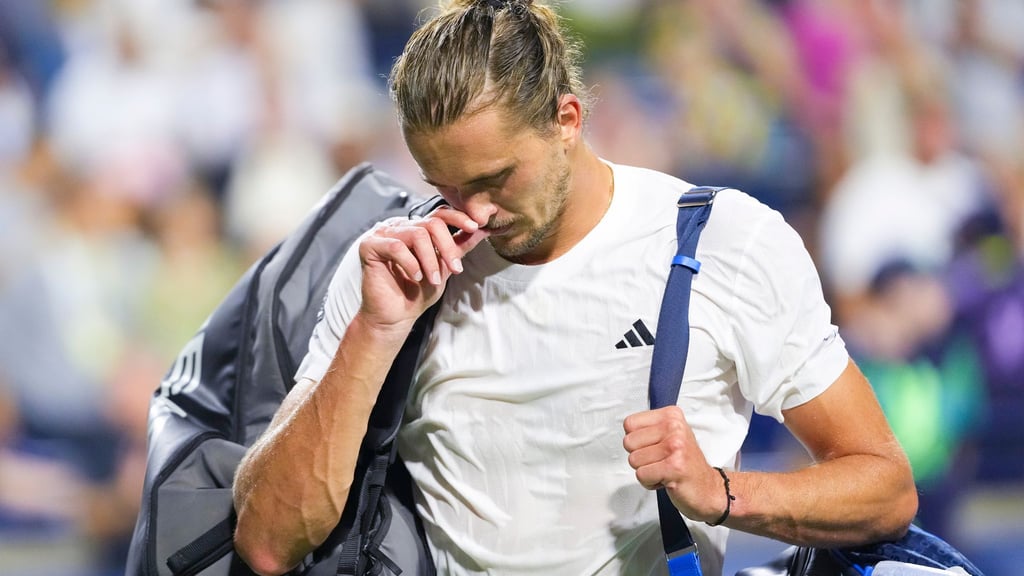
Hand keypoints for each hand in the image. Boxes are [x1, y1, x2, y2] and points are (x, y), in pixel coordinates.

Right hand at [358, 206, 488, 329]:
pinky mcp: (369, 246)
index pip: (439, 214)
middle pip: (431, 223)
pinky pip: (396, 247)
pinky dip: (410, 263)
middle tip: (455, 270)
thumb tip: (483, 229)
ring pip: (417, 235)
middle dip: (447, 247)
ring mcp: (383, 234)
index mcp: (416, 228)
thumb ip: (459, 247)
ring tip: (433, 279)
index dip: (458, 218)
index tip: (475, 228)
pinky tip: (415, 277)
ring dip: (430, 260)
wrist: (396, 317)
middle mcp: (399, 227)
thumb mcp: (445, 268)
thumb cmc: (418, 293)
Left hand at [623, 406, 725, 522]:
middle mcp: (674, 427)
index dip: (636, 441)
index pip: (629, 423)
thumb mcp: (670, 435)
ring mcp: (675, 446)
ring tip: (664, 470)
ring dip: (646, 471)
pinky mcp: (674, 466)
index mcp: (671, 415)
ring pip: (634, 460)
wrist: (709, 489)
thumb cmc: (686, 463)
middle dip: (640, 457)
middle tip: (660, 461)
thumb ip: (648, 428)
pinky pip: (641, 475)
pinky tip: (666, 479)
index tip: (654, 446)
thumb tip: (627, 427)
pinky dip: (650, 482)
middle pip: (628, 442)